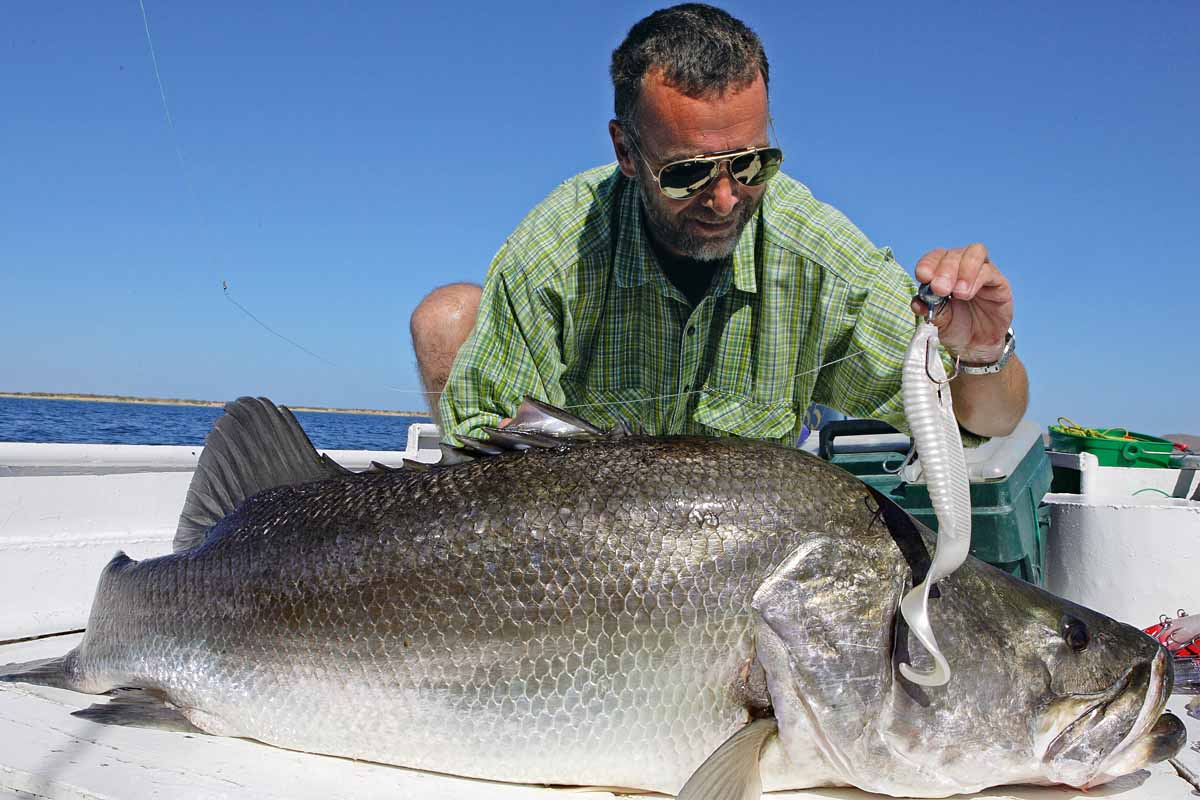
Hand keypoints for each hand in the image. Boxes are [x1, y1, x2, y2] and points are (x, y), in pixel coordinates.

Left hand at [909, 243, 1012, 363]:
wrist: (977, 345)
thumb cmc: (955, 327)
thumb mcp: (938, 320)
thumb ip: (929, 309)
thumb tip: (917, 303)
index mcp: (942, 271)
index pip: (934, 257)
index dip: (928, 263)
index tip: (923, 276)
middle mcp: (961, 266)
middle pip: (954, 254)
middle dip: (945, 270)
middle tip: (939, 289)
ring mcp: (982, 272)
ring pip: (974, 253)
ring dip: (963, 271)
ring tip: (957, 293)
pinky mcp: (999, 283)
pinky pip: (990, 271)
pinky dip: (977, 280)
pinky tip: (967, 295)